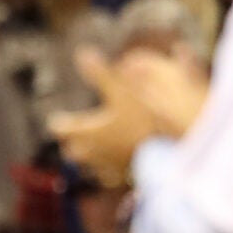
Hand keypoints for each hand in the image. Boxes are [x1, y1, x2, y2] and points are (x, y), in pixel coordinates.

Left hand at [49, 47, 207, 187]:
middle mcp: (93, 154)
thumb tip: (81, 53)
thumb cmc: (144, 117)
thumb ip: (100, 73)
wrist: (173, 149)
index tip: (58, 119)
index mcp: (86, 132)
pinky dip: (109, 167)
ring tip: (95, 149)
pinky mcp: (125, 178)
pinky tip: (117, 162)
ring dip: (90, 157)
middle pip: (73, 152)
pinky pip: (110, 176)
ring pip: (90, 166)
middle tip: (75, 135)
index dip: (59, 122)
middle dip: (73, 143)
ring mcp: (109, 169)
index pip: (61, 129)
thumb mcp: (121, 87)